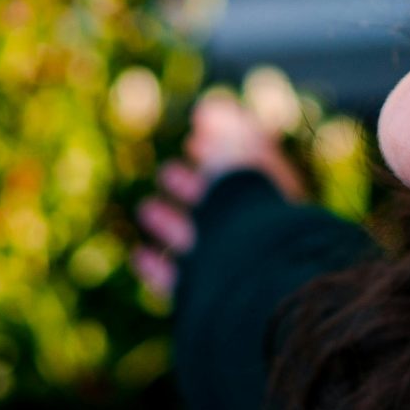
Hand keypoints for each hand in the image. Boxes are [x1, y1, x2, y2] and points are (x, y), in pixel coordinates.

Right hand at [132, 92, 309, 299]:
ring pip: (198, 245)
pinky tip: (138, 254)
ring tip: (147, 208)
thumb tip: (212, 106)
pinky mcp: (207, 302)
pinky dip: (157, 268)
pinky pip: (180, 284)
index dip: (220, 152)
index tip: (194, 137)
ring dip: (171, 225)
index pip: (246, 173)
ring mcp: (230, 272)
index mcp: (271, 203)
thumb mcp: (239, 156)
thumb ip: (227, 130)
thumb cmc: (250, 212)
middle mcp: (253, 239)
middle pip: (221, 210)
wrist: (251, 280)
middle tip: (170, 171)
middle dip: (195, 187)